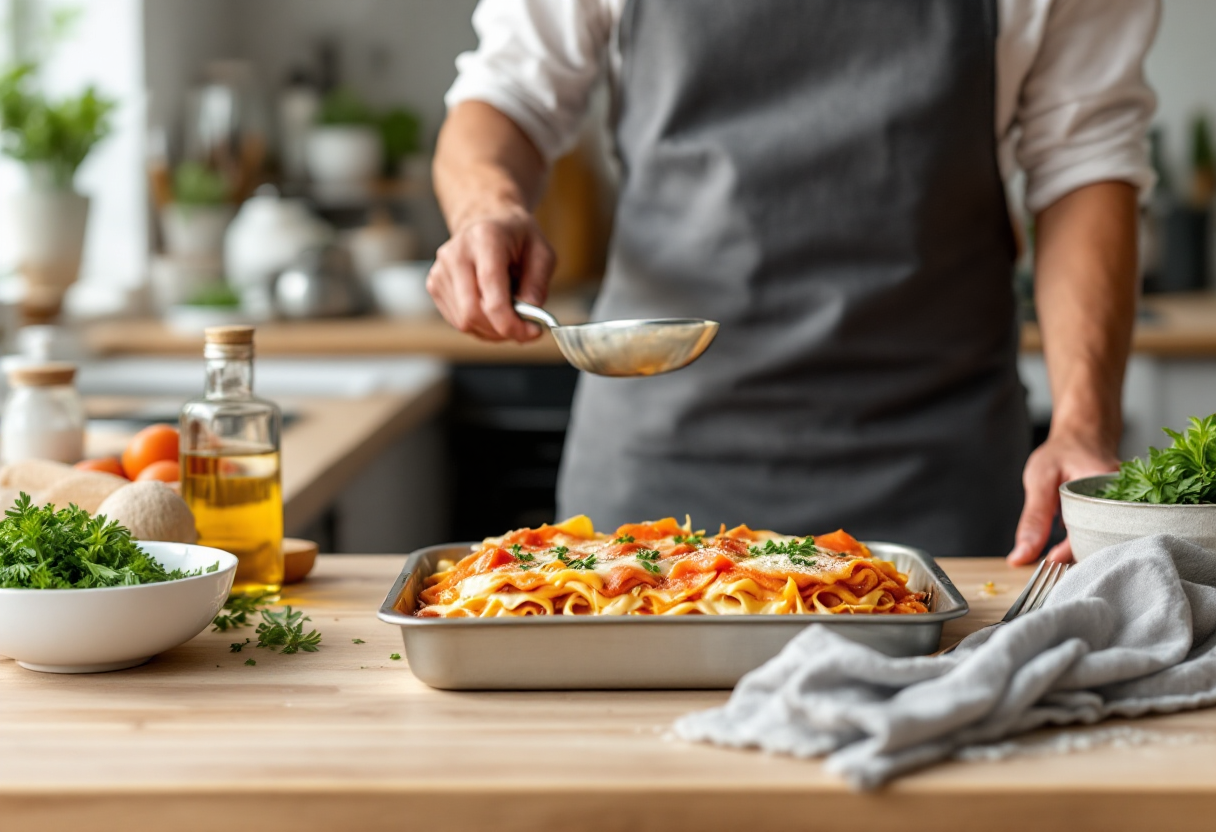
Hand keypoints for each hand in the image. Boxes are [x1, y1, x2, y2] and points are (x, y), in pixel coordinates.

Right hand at [427, 208, 555, 341]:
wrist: (486, 221)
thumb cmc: (516, 237)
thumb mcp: (542, 252)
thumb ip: (538, 283)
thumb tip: (529, 314)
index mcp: (484, 239)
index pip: (491, 294)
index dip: (510, 322)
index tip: (532, 332)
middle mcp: (456, 254)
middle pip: (472, 313)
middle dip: (501, 330)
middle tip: (524, 330)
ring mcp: (440, 270)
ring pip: (463, 322)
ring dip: (492, 330)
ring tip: (509, 312)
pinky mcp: (434, 285)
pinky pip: (457, 320)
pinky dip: (479, 326)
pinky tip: (492, 310)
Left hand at [1006, 433, 1119, 565]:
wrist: (1084, 434)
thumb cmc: (1062, 452)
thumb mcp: (1040, 481)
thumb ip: (1033, 519)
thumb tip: (1021, 556)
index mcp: (1109, 488)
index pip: (1095, 532)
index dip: (1070, 551)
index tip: (1050, 561)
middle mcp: (1127, 499)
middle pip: (1106, 542)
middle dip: (1079, 554)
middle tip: (1053, 560)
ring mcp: (1128, 506)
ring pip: (1108, 541)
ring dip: (1084, 549)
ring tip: (1060, 553)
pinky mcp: (1123, 511)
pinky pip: (1109, 533)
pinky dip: (1090, 539)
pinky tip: (1073, 543)